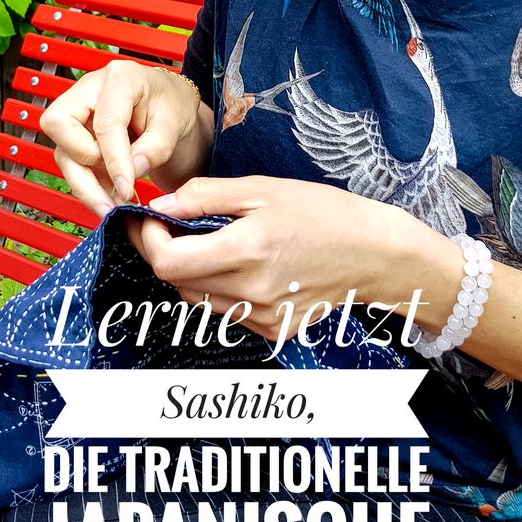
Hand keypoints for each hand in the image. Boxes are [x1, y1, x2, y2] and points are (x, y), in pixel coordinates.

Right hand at [38, 60, 203, 215]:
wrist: (170, 107)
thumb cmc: (172, 106)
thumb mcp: (175, 125)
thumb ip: (154, 149)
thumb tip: (128, 175)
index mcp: (120, 78)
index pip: (106, 121)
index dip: (114, 160)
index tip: (126, 189)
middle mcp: (90, 89)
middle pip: (60, 125)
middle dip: (83, 162)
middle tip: (115, 185)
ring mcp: (79, 111)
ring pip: (61, 151)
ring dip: (83, 183)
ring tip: (110, 205)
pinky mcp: (76, 133)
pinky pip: (70, 162)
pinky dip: (86, 184)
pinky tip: (107, 197)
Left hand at [123, 174, 410, 339]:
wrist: (373, 254)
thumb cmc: (321, 212)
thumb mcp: (261, 190)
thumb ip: (204, 197)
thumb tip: (159, 206)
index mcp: (246, 251)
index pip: (167, 261)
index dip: (148, 238)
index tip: (150, 218)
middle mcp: (250, 293)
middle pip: (176, 281)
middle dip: (167, 251)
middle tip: (177, 225)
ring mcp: (262, 318)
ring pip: (197, 298)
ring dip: (194, 271)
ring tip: (220, 244)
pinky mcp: (273, 331)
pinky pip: (226, 312)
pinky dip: (223, 289)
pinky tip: (248, 268)